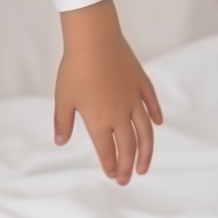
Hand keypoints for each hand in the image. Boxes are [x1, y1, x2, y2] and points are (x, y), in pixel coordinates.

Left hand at [54, 0, 162, 184]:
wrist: (94, 39)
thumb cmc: (75, 68)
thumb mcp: (63, 97)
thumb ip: (63, 122)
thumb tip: (60, 142)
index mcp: (100, 120)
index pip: (108, 151)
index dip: (111, 165)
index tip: (113, 176)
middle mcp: (121, 114)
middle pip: (129, 147)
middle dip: (129, 166)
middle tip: (127, 178)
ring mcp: (134, 99)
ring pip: (146, 132)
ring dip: (147, 152)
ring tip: (144, 166)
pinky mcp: (140, 83)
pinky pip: (151, 103)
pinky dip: (155, 115)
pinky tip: (157, 123)